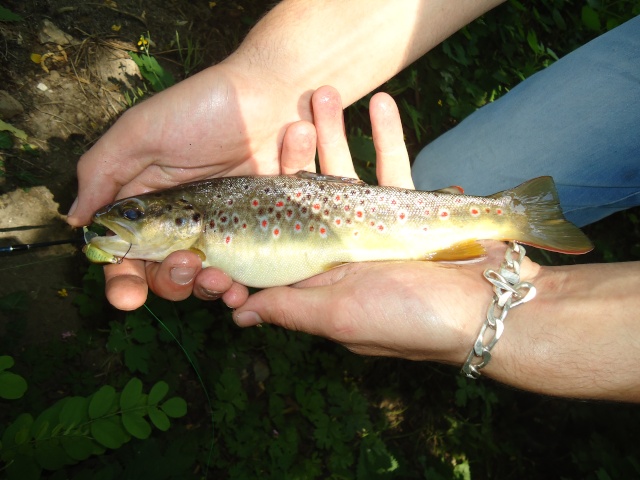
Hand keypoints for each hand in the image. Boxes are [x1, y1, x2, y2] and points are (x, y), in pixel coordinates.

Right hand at [68, 60, 317, 309]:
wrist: (273, 96)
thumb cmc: (203, 108)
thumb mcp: (141, 131)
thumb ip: (103, 172)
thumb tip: (77, 220)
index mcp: (146, 200)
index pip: (124, 252)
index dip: (122, 279)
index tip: (128, 296)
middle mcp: (179, 220)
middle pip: (163, 273)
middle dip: (169, 282)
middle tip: (187, 264)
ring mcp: (218, 228)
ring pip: (202, 278)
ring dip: (203, 289)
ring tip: (217, 279)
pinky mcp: (253, 231)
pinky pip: (242, 270)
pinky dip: (237, 286)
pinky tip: (240, 287)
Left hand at [233, 88, 541, 363]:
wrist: (491, 308)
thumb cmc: (411, 321)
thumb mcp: (342, 317)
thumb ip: (290, 308)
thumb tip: (238, 314)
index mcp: (319, 278)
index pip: (276, 238)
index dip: (260, 207)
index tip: (244, 175)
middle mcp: (340, 251)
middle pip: (308, 196)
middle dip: (297, 157)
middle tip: (291, 122)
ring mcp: (373, 228)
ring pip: (347, 173)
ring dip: (337, 134)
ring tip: (325, 94)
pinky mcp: (407, 210)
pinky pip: (393, 167)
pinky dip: (388, 137)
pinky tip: (382, 104)